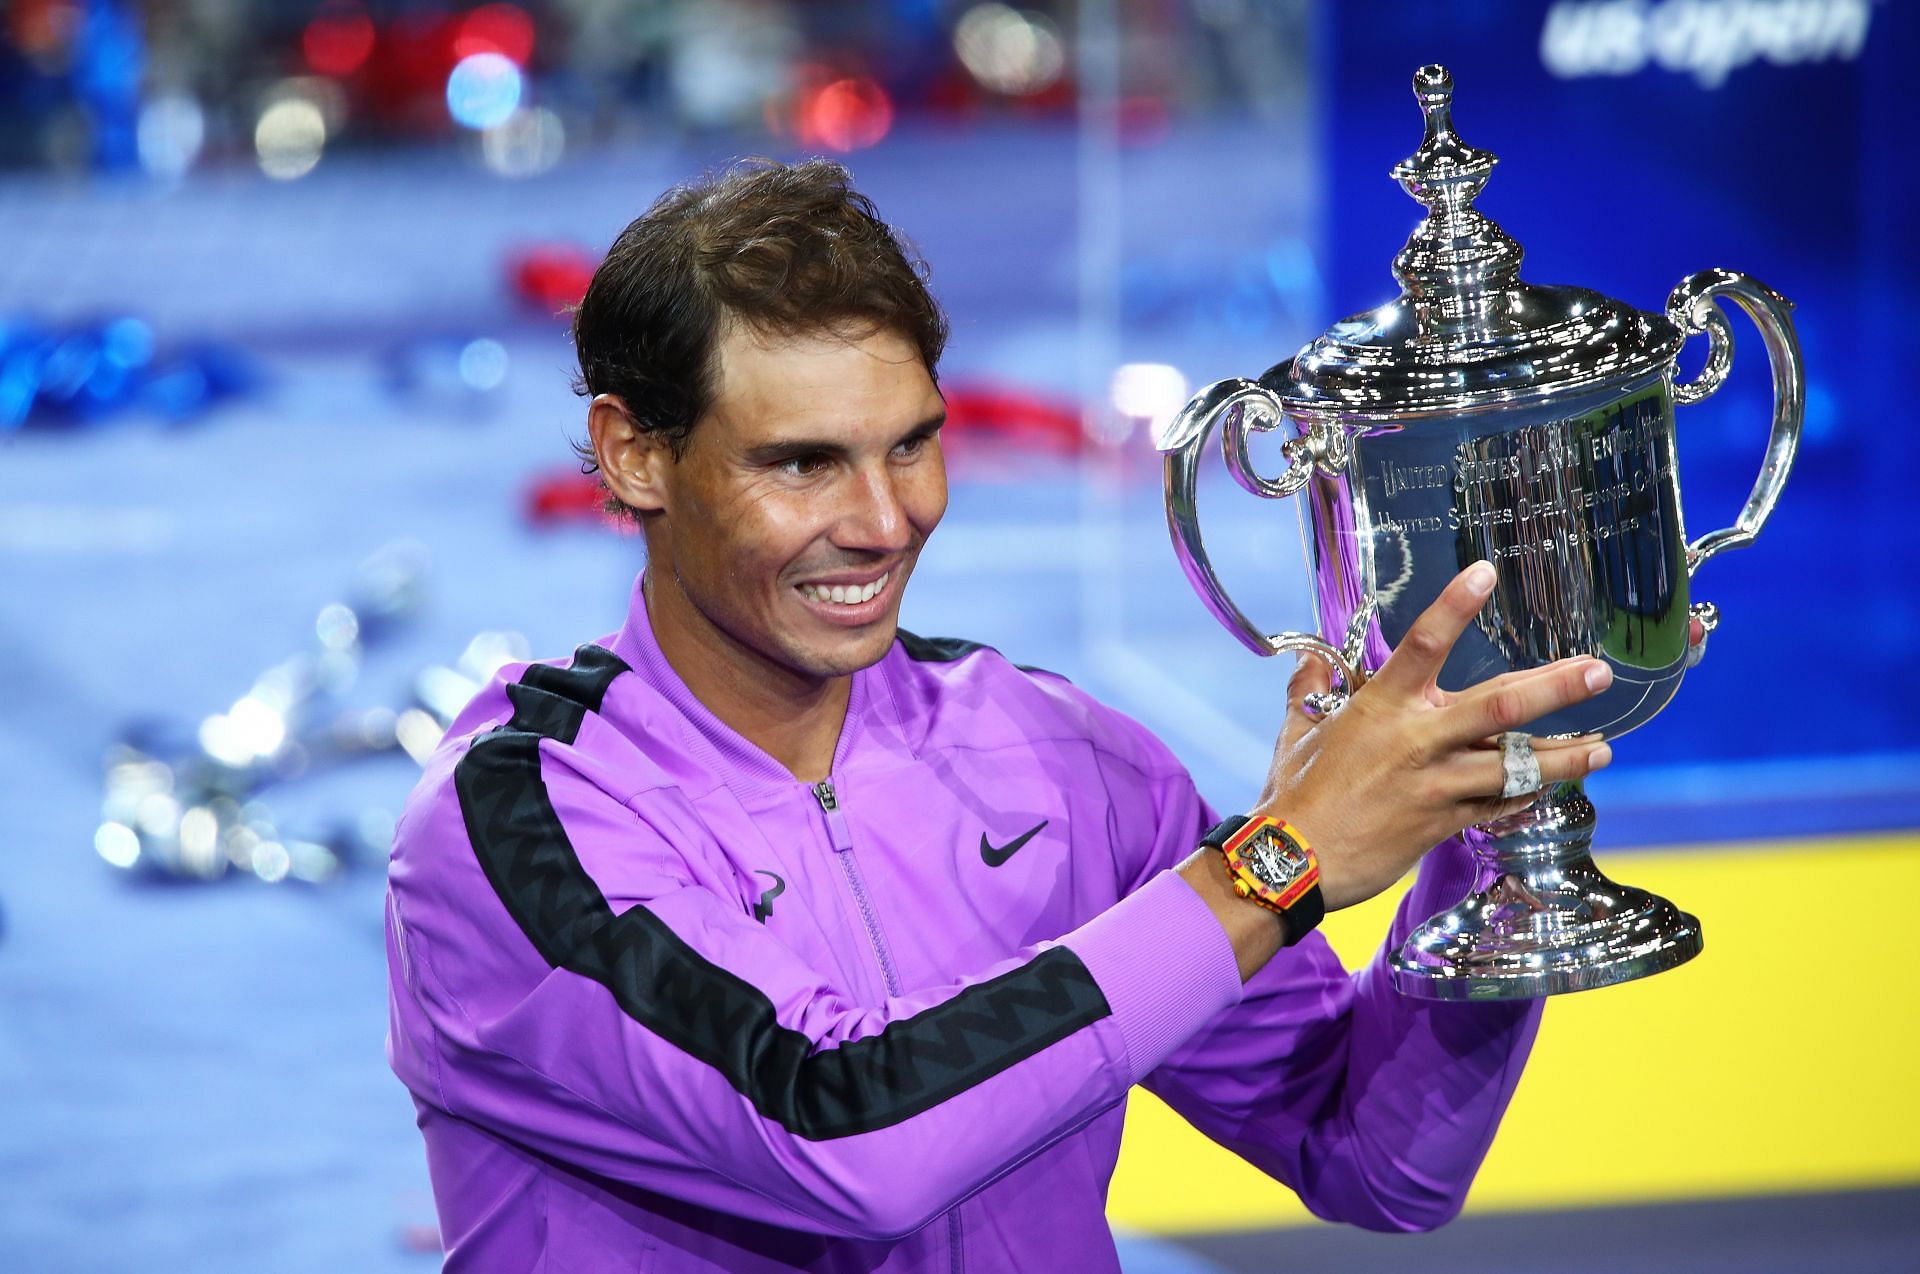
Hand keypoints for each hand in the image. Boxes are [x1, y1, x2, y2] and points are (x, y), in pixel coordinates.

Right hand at [1253, 560, 1615, 912]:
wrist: (1294, 861)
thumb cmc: (1292, 796)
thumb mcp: (1297, 732)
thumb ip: (1309, 690)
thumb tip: (1311, 659)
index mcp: (1380, 707)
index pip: (1424, 644)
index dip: (1455, 606)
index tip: (1486, 574)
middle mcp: (1417, 739)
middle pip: (1500, 704)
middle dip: (1556, 687)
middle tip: (1598, 672)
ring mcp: (1435, 783)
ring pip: (1515, 762)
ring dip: (1564, 755)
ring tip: (1603, 748)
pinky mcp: (1442, 822)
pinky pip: (1498, 803)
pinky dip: (1526, 793)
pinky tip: (1552, 785)